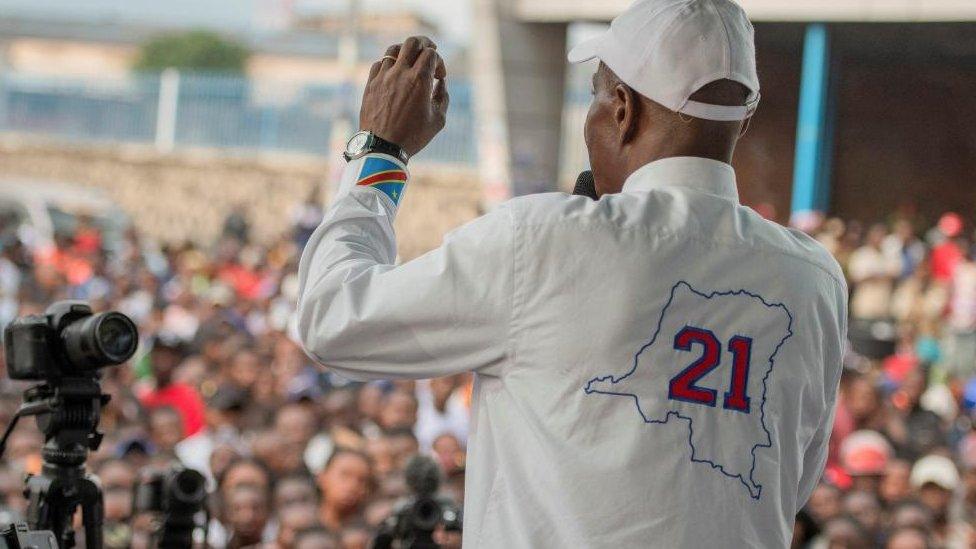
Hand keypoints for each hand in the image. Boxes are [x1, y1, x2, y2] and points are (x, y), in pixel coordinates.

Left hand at [360, 36, 449, 156]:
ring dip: (406, 51)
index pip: (431, 53)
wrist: (382, 147)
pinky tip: (394, 73)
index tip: (440, 76)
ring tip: (411, 59)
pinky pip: (379, 64)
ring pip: (394, 50)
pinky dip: (390, 64)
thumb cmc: (412, 136)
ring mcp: (383, 77)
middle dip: (424, 44)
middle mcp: (400, 73)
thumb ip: (443, 96)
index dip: (439, 61)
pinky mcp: (371, 84)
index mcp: (419, 80)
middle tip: (429, 51)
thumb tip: (440, 82)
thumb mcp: (438, 119)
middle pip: (412, 42)